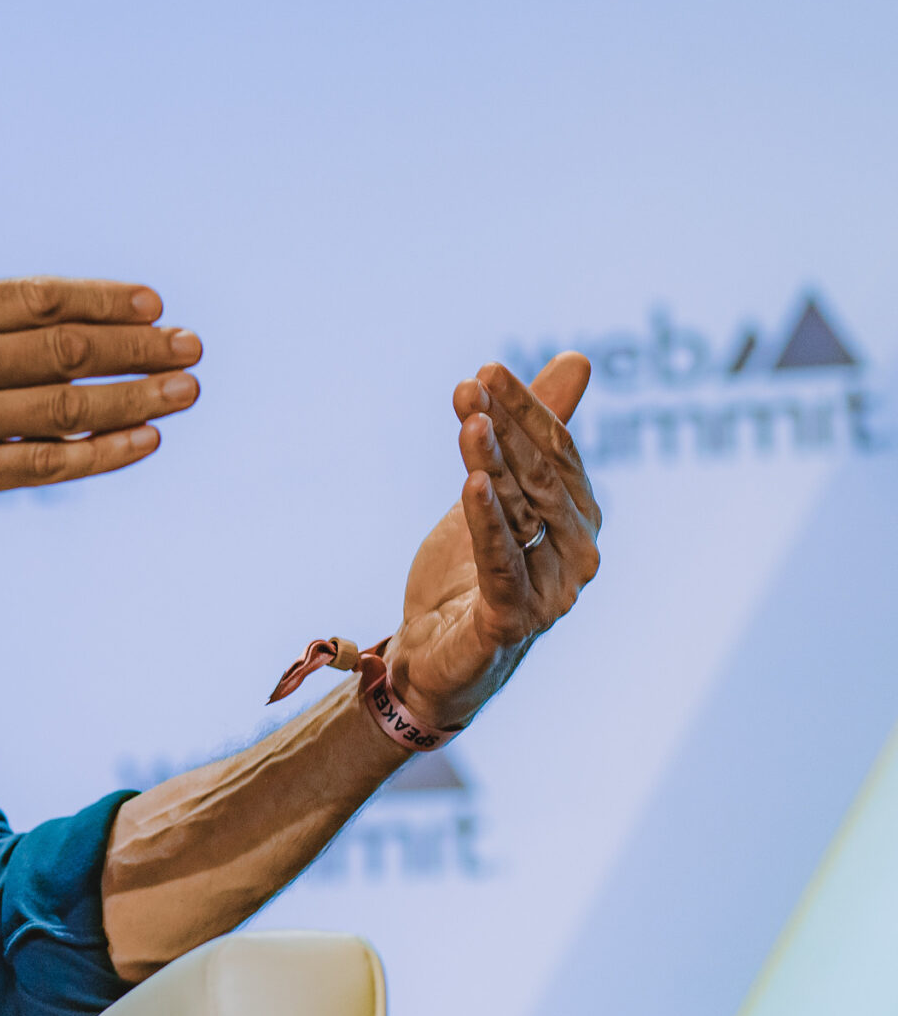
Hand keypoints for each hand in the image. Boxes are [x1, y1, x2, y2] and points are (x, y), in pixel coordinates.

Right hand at [0, 180, 202, 543]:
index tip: (151, 301)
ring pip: (66, 409)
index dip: (102, 300)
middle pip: (66, 352)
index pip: (37, 301)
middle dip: (138, 345)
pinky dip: (98, 453)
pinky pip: (42, 466)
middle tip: (192, 343)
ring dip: (137, 397)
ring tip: (188, 388)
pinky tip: (142, 440)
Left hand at [387, 354, 602, 730]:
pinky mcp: (513, 619)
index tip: (486, 371)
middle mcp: (577, 552)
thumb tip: (578, 359)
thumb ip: (533, 432)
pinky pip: (502, 563)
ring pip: (522, 514)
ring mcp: (551, 589)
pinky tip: (472, 484)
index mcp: (577, 518)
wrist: (436, 656)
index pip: (557, 451)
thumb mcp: (496, 492)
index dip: (525, 410)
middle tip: (472, 385)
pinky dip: (488, 523)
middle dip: (507, 427)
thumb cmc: (473, 572)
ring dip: (495, 464)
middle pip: (542, 477)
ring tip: (470, 422)